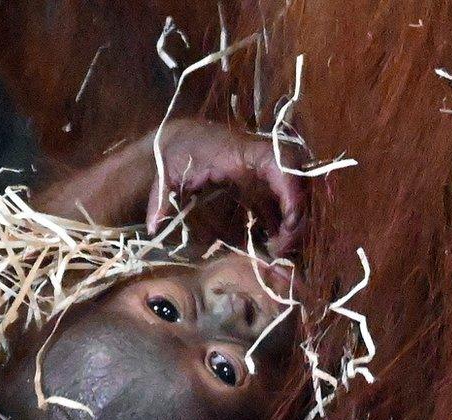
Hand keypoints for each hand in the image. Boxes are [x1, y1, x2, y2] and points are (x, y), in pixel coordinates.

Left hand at [144, 119, 303, 254]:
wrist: (183, 136)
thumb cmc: (177, 151)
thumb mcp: (166, 172)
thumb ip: (160, 198)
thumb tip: (154, 225)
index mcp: (241, 152)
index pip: (280, 164)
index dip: (291, 191)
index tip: (288, 220)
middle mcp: (260, 159)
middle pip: (297, 182)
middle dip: (298, 216)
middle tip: (284, 248)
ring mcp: (264, 171)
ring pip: (295, 194)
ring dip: (292, 222)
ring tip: (279, 251)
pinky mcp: (262, 182)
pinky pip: (282, 201)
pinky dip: (282, 221)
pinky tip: (274, 244)